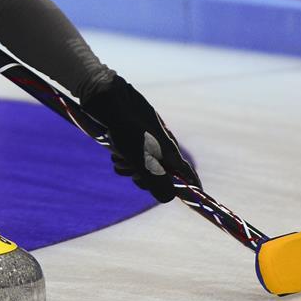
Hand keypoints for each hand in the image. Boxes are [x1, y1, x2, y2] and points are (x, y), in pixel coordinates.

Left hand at [82, 75, 199, 201]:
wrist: (104, 96)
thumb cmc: (123, 125)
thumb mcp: (138, 154)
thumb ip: (153, 177)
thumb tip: (168, 198)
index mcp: (168, 149)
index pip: (187, 173)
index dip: (192, 189)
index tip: (197, 204)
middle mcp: (160, 145)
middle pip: (160, 176)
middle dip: (145, 179)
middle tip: (134, 174)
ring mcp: (146, 141)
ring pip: (141, 167)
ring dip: (129, 167)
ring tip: (119, 157)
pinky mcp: (132, 137)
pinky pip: (129, 158)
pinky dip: (121, 158)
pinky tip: (113, 151)